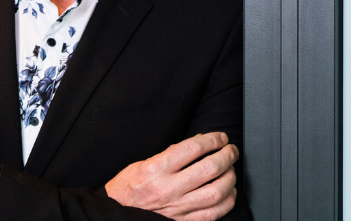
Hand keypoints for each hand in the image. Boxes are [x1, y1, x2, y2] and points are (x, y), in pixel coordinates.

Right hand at [105, 132, 238, 220]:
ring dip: (230, 177)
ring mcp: (178, 207)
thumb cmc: (129, 187)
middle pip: (210, 168)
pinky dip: (227, 201)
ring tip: (230, 170)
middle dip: (227, 156)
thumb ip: (171, 153)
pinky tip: (228, 192)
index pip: (193, 148)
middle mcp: (169, 188)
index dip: (213, 140)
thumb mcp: (143, 163)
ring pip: (217, 192)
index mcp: (156, 169)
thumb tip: (198, 142)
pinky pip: (215, 213)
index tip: (220, 138)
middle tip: (230, 150)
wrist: (119, 212)